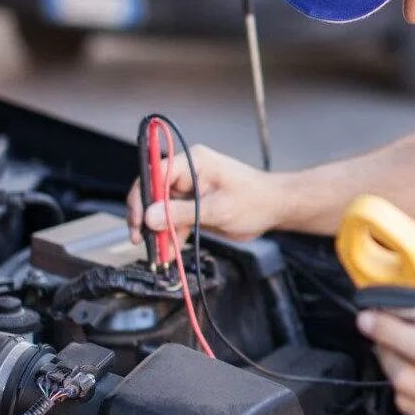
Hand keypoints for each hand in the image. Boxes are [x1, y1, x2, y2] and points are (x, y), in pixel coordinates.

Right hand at [125, 144, 286, 243]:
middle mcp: (188, 172)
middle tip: (141, 239)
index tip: (139, 220)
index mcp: (193, 162)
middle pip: (154, 192)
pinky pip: (174, 219)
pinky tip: (169, 251)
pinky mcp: (194, 205)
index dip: (142, 196)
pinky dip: (171, 235)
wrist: (275, 208)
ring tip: (159, 252)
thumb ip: (183, 213)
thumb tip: (150, 217)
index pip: (155, 173)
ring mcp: (190, 189)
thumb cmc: (256, 199)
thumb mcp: (218, 209)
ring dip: (158, 231)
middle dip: (146, 217)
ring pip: (161, 209)